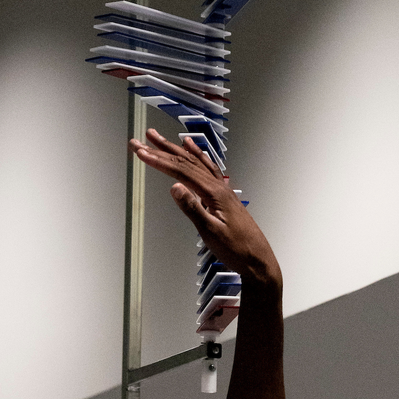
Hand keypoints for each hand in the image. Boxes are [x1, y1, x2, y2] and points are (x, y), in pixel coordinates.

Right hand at [129, 129, 281, 293]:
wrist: (258, 259)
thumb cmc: (235, 249)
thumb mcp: (211, 232)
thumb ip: (192, 208)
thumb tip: (173, 186)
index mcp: (213, 192)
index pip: (181, 171)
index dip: (159, 161)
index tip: (140, 152)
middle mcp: (218, 185)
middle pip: (186, 162)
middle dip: (161, 150)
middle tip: (140, 140)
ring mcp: (221, 189)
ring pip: (195, 162)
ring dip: (175, 149)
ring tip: (158, 138)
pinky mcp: (222, 195)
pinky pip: (207, 167)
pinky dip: (196, 155)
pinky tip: (190, 147)